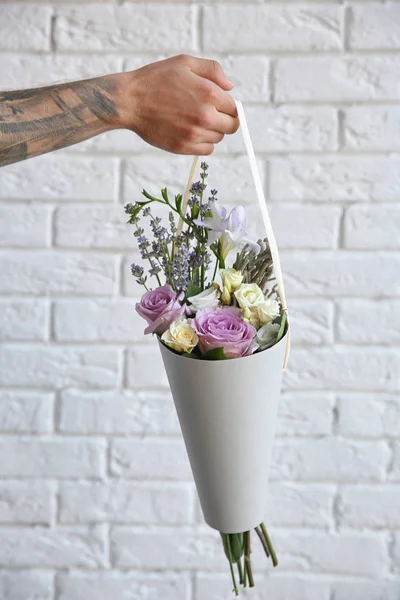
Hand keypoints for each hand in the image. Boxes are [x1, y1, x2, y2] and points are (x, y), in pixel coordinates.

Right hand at [119, 55, 238, 154]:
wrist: (129, 101)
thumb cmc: (155, 79)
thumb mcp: (185, 63)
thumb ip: (212, 71)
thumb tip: (230, 87)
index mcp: (209, 94)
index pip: (235, 108)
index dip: (227, 105)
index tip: (217, 104)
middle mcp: (205, 116)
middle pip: (232, 126)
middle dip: (224, 119)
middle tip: (209, 113)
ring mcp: (194, 134)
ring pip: (218, 138)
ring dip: (212, 131)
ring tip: (194, 120)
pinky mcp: (183, 147)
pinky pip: (207, 150)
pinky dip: (203, 143)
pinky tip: (191, 132)